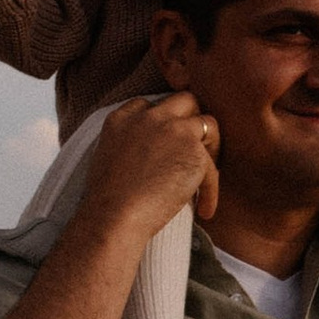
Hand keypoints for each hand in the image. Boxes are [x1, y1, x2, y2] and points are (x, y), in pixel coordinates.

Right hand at [79, 91, 219, 245]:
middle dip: (194, 120)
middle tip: (196, 149)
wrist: (113, 217)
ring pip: (208, 124)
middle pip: (185, 101)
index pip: (149, 105)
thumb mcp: (105, 160)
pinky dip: (211, 191)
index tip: (168, 141)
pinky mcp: (195, 151)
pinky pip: (213, 167)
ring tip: (206, 175)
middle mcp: (149, 117)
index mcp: (122, 118)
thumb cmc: (106, 203)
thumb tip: (150, 158)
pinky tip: (205, 211)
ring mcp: (174, 130)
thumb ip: (127, 146)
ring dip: (212, 147)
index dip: (163, 121)